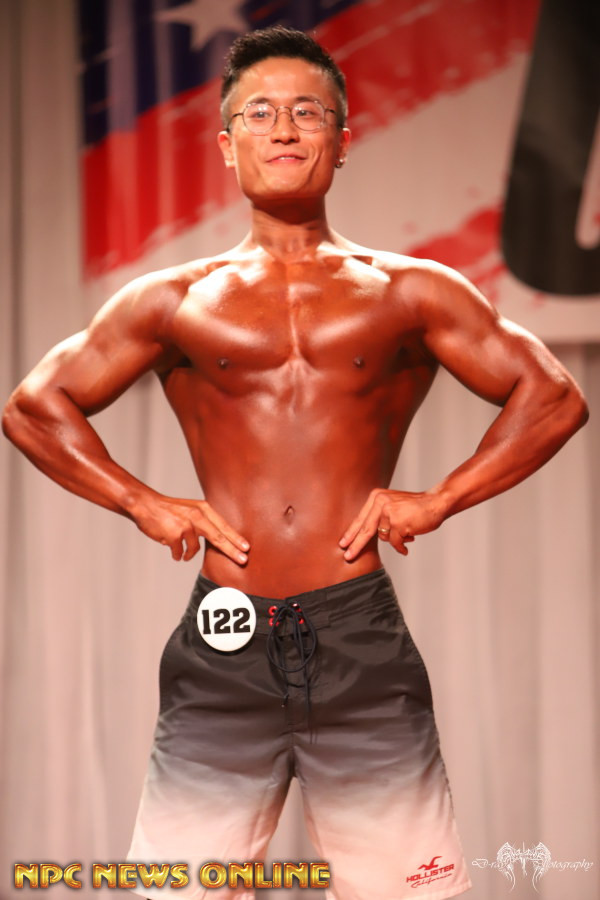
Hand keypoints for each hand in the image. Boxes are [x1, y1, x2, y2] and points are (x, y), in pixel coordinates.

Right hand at [130, 494, 249, 563]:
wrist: (146, 505)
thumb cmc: (170, 509)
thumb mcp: (191, 509)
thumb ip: (205, 521)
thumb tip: (220, 539)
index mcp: (203, 509)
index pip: (223, 526)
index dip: (235, 538)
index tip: (247, 548)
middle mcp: (196, 515)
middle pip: (218, 537)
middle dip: (231, 550)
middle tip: (242, 560)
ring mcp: (185, 525)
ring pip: (194, 549)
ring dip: (188, 554)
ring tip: (184, 554)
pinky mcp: (174, 535)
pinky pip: (179, 553)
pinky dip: (177, 554)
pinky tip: (174, 552)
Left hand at [339, 489, 445, 560]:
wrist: (436, 502)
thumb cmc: (415, 506)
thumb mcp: (392, 504)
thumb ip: (379, 516)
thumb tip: (365, 535)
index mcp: (376, 497)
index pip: (361, 518)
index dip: (352, 533)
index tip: (343, 544)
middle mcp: (380, 502)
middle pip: (365, 529)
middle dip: (356, 545)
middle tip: (348, 556)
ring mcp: (389, 512)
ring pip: (384, 537)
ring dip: (395, 539)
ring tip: (406, 532)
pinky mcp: (399, 523)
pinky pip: (395, 543)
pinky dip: (401, 546)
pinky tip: (409, 542)